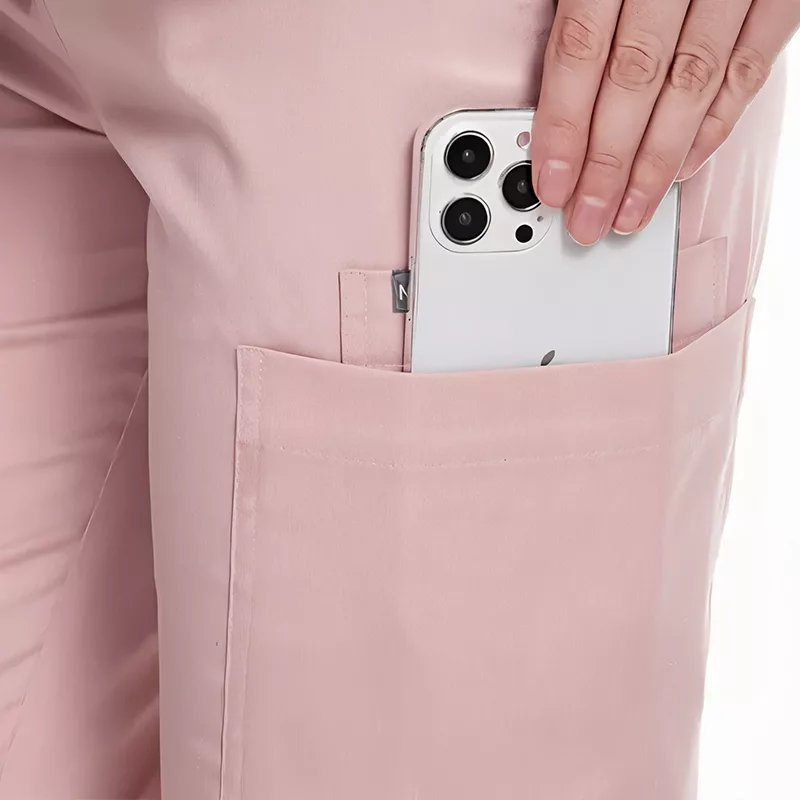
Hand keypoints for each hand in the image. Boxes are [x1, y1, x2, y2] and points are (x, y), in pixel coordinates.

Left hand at [530, 0, 799, 243]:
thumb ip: (577, 0)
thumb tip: (542, 73)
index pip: (583, 49)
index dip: (564, 124)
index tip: (551, 179)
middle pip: (636, 81)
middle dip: (608, 163)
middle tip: (587, 217)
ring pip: (693, 86)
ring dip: (659, 162)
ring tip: (629, 211)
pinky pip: (749, 68)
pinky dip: (716, 124)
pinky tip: (685, 165)